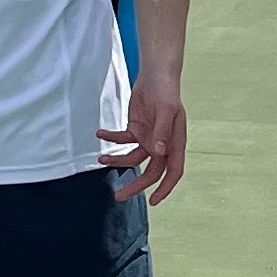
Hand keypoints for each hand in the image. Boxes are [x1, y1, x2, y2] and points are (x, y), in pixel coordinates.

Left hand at [100, 75, 187, 203]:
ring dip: (117, 160)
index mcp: (175, 143)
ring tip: (102, 159)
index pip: (172, 171)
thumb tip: (158, 153)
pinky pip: (123, 140)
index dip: (165, 188)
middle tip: (119, 195)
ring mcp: (149, 138)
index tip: (153, 200)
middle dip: (135, 185)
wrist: (155, 76)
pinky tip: (101, 133)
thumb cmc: (166, 92)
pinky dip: (112, 138)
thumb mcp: (166, 111)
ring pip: (133, 159)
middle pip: (150, 172)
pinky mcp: (136, 130)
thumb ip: (161, 133)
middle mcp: (162, 145)